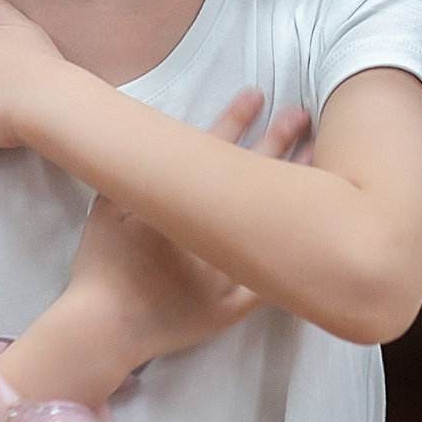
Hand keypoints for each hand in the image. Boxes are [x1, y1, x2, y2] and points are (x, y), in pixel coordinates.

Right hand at [64, 88, 309, 367]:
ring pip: (272, 223)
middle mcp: (210, 231)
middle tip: (300, 114)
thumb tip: (138, 138)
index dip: (236, 118)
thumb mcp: (105, 210)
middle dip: (277, 140)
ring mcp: (227, 269)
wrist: (104, 326)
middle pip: (251, 176)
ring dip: (295, 188)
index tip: (256, 95)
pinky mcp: (232, 306)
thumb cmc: (101, 265)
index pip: (213, 149)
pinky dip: (296, 260)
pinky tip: (320, 234)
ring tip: (314, 158)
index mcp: (180, 203)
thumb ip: (125, 173)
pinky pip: (271, 283)